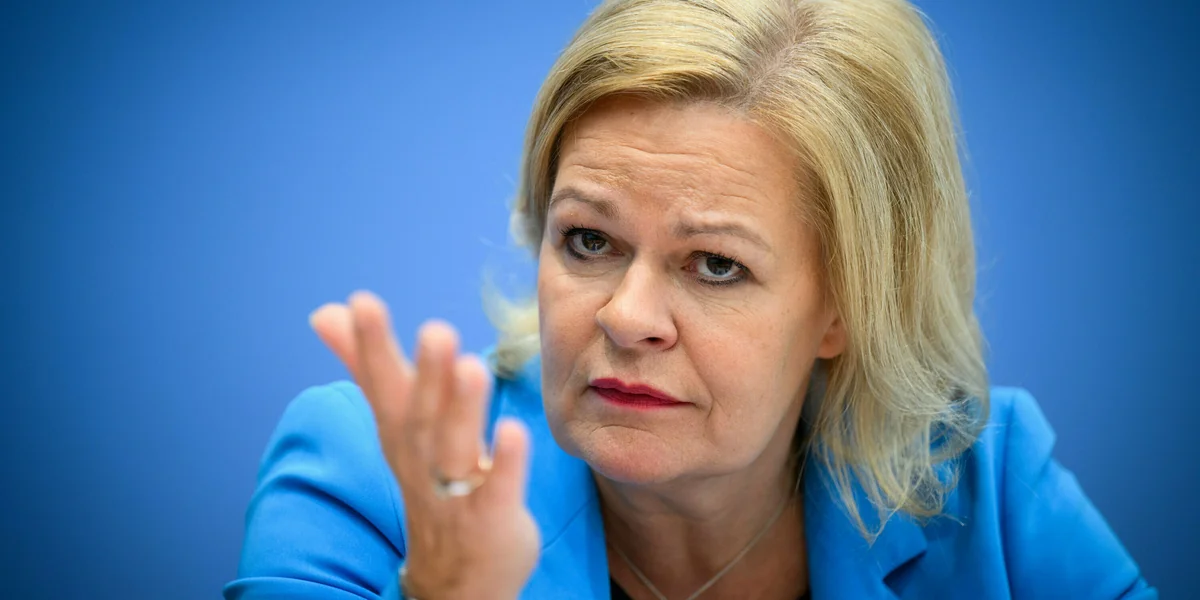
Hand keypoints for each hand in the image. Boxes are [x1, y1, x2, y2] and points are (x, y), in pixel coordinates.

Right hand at [309, 291, 539, 599]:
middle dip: (427, 374)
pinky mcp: (492, 518)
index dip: (371, 347)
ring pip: (454, 450)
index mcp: (400, 434)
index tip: (362, 303)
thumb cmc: (430, 483)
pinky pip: (497, 489)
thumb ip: (369, 367)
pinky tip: (514, 429)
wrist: (454, 579)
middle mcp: (422, 461)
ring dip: (463, 409)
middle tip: (436, 330)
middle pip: (421, 416)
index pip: (383, 387)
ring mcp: (456, 494)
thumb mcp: (397, 426)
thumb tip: (326, 312)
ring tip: (472, 365)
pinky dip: (504, 462)